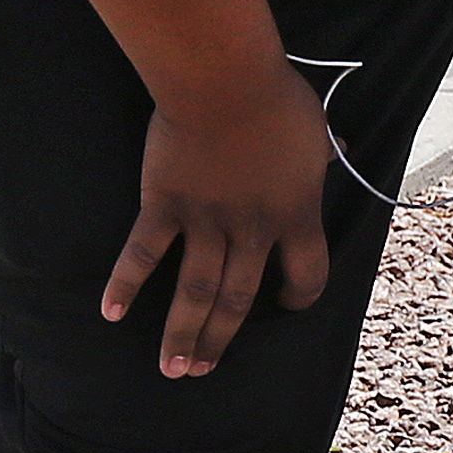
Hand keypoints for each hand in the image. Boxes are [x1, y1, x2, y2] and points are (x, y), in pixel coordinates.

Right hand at [103, 64, 338, 376]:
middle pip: (240, 300)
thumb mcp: (316, 131)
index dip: (300, 296)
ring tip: (174, 369)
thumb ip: (325, 152)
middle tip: (203, 372)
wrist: (224, 81)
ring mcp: (206, 221)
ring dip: (184, 333)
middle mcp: (253, 230)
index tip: (286, 307)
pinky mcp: (165, 205)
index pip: (309, 275)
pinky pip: (143, 253)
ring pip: (195, 292)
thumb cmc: (276, 100)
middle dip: (222, 339)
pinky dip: (125, 284)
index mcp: (297, 215)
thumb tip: (342, 145)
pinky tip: (111, 315)